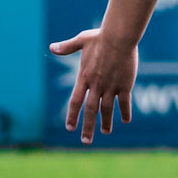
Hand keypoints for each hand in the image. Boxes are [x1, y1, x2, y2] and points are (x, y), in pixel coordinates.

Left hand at [49, 27, 138, 142]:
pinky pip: (124, 102)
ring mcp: (110, 86)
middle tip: (86, 141)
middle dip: (88, 127)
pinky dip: (125, 112)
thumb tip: (51, 47)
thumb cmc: (100, 37)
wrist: (119, 37)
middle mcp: (96, 85)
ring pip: (107, 109)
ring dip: (106, 122)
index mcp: (84, 78)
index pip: (75, 101)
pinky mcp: (124, 85)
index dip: (72, 116)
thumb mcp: (81, 41)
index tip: (70, 128)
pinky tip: (126, 120)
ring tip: (106, 132)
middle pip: (90, 110)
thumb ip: (67, 47)